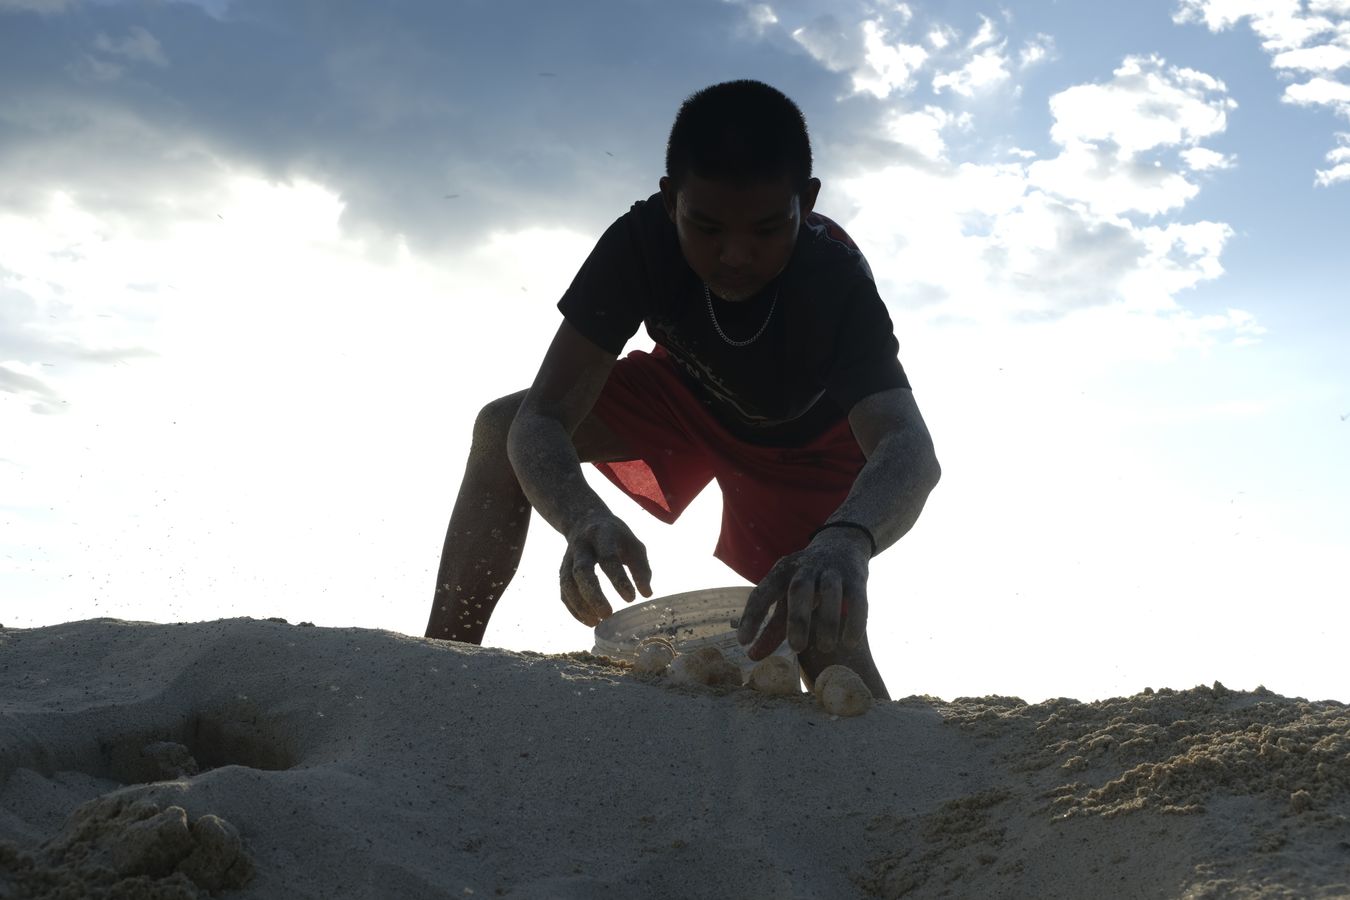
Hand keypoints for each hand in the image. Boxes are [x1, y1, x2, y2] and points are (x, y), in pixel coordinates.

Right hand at [559, 513, 652, 626]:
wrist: (585, 520)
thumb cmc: (617, 537)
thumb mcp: (634, 545)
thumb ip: (641, 568)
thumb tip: (646, 594)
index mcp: (603, 535)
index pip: (608, 558)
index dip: (619, 580)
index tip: (631, 598)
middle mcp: (581, 546)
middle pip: (582, 571)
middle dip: (594, 595)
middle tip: (608, 614)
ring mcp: (568, 558)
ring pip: (568, 583)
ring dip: (580, 605)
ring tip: (597, 622)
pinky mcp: (562, 570)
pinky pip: (564, 592)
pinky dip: (574, 609)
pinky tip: (589, 621)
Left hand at [736, 528, 870, 659]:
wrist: (842, 545)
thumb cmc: (806, 581)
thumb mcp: (786, 597)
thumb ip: (772, 627)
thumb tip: (753, 657)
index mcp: (782, 572)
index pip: (763, 592)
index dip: (752, 615)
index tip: (743, 641)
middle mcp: (805, 568)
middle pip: (799, 589)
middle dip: (798, 618)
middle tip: (796, 648)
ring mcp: (832, 570)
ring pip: (830, 592)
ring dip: (828, 621)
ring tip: (826, 648)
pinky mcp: (856, 577)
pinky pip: (858, 599)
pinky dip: (855, 621)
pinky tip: (849, 643)